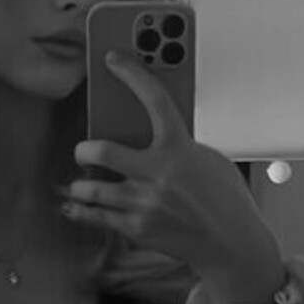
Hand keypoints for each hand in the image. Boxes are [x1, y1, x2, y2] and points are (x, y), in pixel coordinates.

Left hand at [65, 50, 284, 303]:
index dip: (133, 73)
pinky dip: (81, 212)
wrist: (230, 244)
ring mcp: (145, 204)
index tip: (114, 58)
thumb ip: (175, 144)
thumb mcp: (206, 160)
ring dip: (81, 186)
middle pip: (102, 151)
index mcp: (180, 149)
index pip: (155, 100)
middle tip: (84, 151)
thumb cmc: (222, 199)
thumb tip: (141, 134)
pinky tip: (73, 207)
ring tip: (80, 183)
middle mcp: (158, 175)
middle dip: (85, 150)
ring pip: (91, 190)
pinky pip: (96, 218)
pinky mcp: (137, 229)